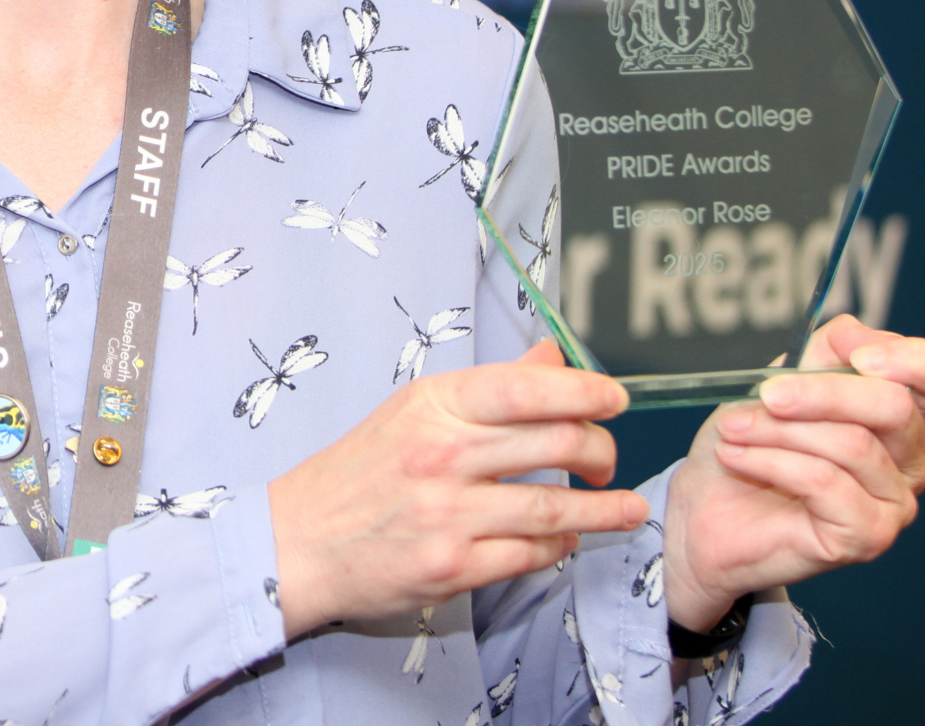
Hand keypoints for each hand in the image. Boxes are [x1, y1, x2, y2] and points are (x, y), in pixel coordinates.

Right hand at [270, 341, 651, 635]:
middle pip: (556, 443)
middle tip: (607, 459)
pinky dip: (558, 547)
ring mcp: (449, 515)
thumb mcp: (414, 412)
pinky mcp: (453, 567)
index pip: (527, 388)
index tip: (614, 398)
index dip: (583, 390)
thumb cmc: (357, 474)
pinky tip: (567, 541)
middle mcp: (443, 455)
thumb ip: (490, 387)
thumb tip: (552, 358)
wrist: (297, 541)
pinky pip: (530, 554)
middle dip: (600, 451)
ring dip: (603, 509)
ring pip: (555, 506)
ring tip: (627, 507)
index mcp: (433, 406)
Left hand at [660, 314, 924, 631]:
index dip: (916, 361)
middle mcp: (910, 460)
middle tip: (768, 393)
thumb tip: (858, 336)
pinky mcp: (868, 536)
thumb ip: (825, 353)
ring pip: (852, 443)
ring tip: (734, 427)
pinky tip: (737, 456)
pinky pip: (826, 482)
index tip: (857, 356)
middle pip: (894, 406)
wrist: (704, 511)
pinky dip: (771, 460)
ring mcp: (895, 503)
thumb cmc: (747, 444)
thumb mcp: (780, 381)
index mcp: (898, 415)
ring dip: (780, 429)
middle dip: (821, 391)